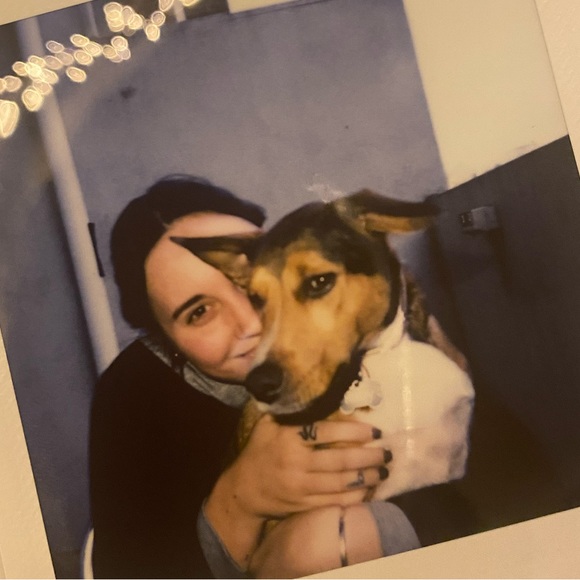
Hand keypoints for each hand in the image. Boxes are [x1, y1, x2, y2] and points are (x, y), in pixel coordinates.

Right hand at [228, 414, 389, 516]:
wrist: (244, 489)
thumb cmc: (261, 450)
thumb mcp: (268, 424)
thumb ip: (289, 410)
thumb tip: (315, 389)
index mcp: (287, 437)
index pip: (325, 431)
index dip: (353, 430)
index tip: (374, 430)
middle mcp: (295, 461)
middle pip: (339, 459)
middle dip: (368, 456)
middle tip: (388, 452)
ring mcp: (300, 486)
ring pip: (341, 483)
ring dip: (367, 477)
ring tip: (384, 471)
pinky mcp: (304, 505)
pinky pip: (335, 501)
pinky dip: (355, 497)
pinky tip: (370, 490)